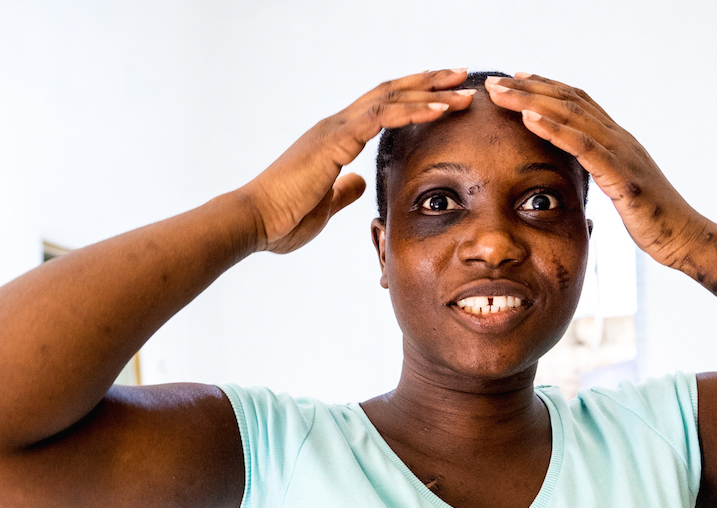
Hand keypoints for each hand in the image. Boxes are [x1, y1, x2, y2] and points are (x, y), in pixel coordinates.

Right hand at [241, 69, 475, 253]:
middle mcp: (336, 125)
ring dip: (431, 92)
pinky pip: (382, 116)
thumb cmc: (282, 219)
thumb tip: (359, 181)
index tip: (444, 96)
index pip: (381, 108)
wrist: (253, 221)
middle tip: (462, 76)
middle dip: (429, 82)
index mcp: (335, 138)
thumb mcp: (325, 204)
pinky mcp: (335, 140)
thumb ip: (343, 190)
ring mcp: (335, 129)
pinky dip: (414, 109)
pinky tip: (440, 109)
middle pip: (391, 92)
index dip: (413, 98)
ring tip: (463, 89)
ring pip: (391, 98)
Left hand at [483, 74, 702, 269]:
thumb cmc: (655, 221)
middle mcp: (620, 139)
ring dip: (532, 101)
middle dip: (530, 88)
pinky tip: (528, 119)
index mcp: (619, 141)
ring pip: (572, 116)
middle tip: (496, 80)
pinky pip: (583, 147)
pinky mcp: (622, 176)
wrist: (686, 238)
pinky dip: (554, 129)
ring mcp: (622, 153)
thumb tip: (584, 172)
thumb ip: (604, 174)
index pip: (578, 103)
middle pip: (570, 101)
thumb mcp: (623, 191)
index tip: (516, 80)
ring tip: (502, 92)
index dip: (546, 88)